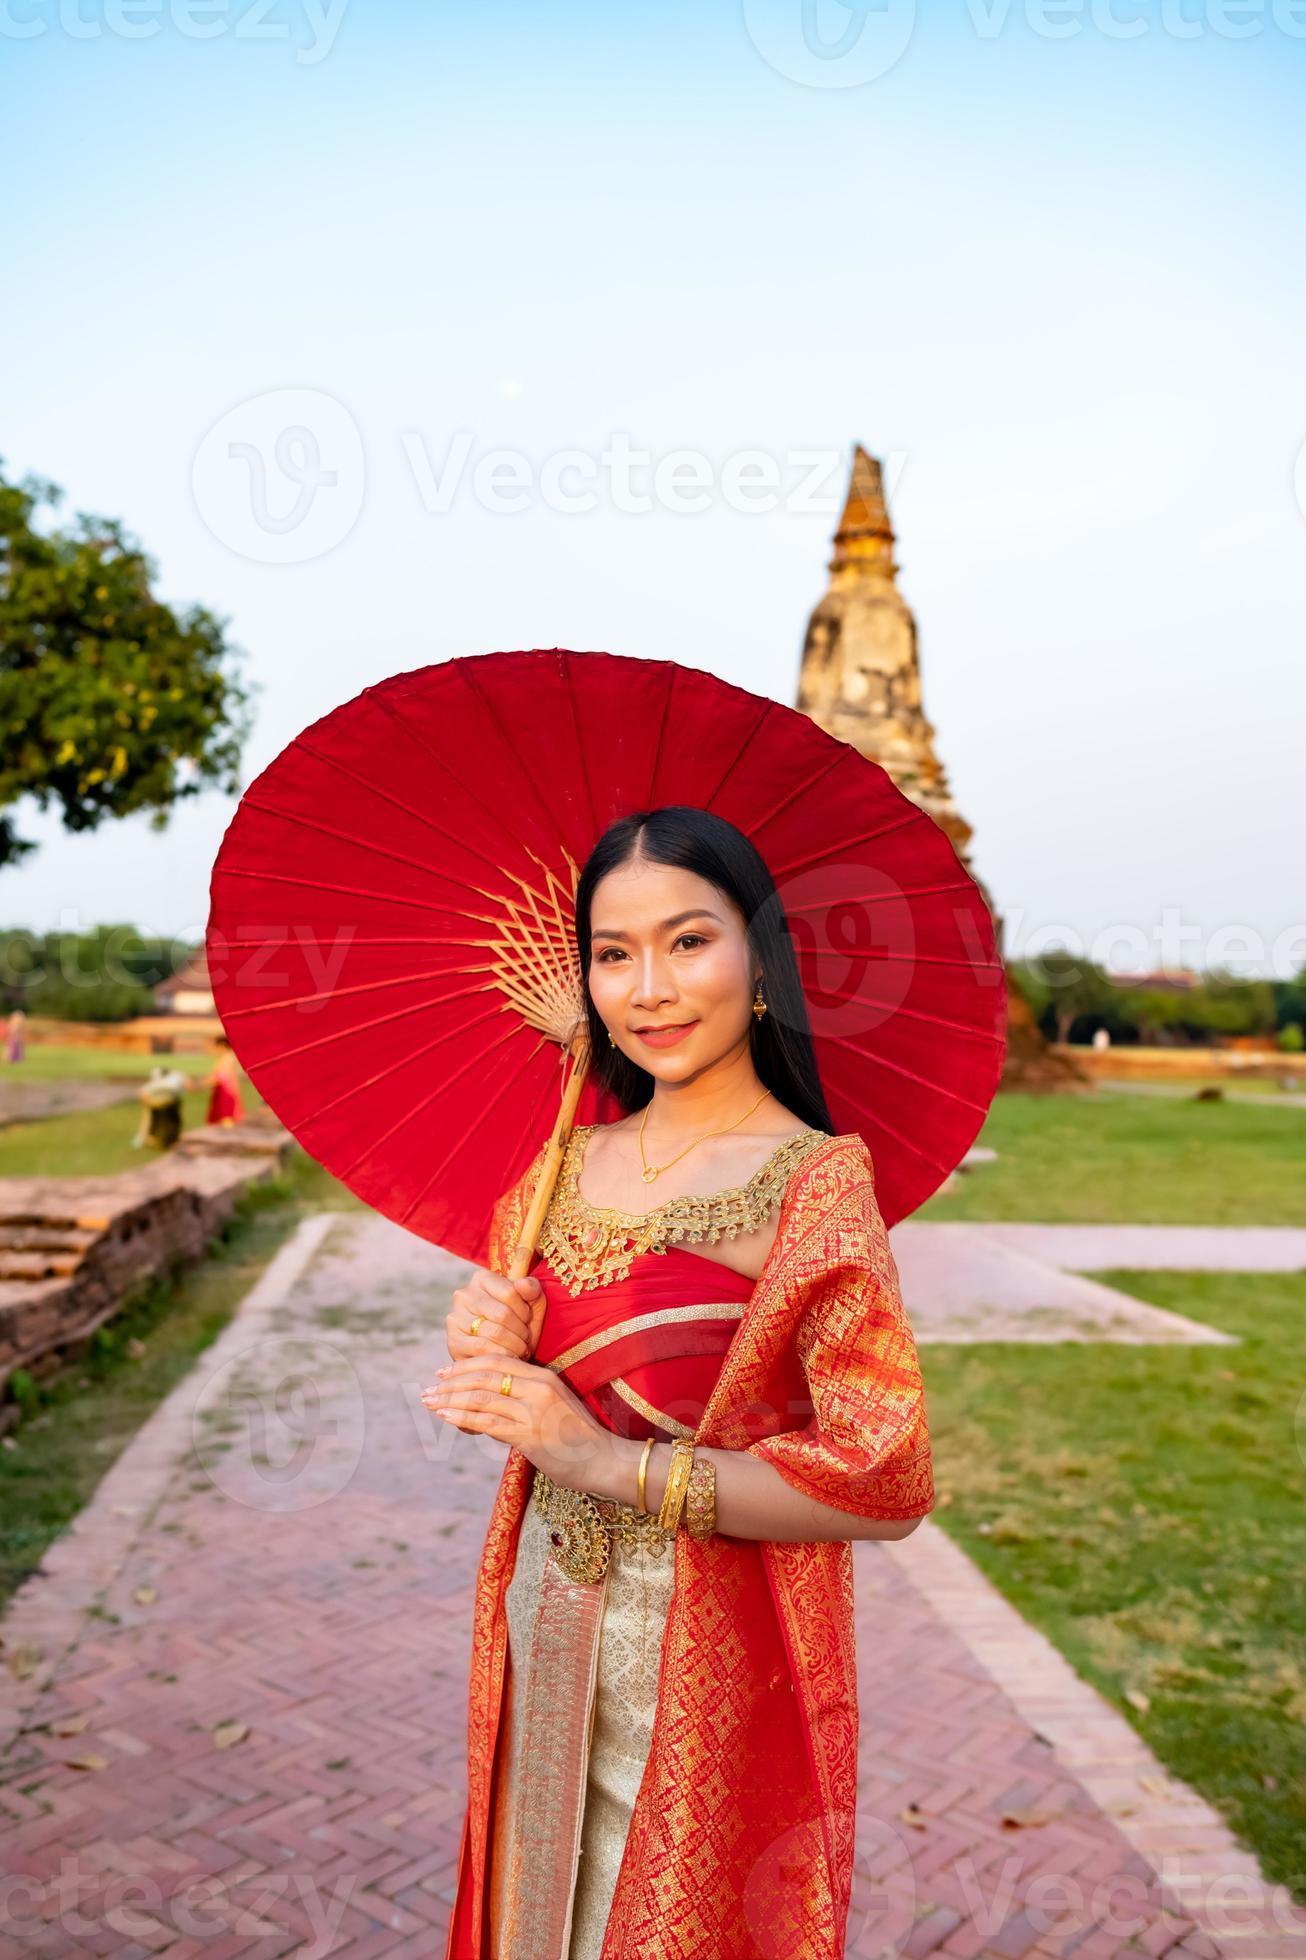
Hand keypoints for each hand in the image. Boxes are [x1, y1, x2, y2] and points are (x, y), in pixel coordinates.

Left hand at [421, 1355, 617, 1487]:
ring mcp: (533, 1411)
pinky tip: (445, 1417)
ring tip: (429, 1403)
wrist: (603, 1459)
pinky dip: (462, 1418)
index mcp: (543, 1376)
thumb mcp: (553, 1405)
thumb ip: (525, 1398)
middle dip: (451, 1381)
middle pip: (484, 1376)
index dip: (466, 1365)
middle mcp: (537, 1388)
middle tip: (429, 1388)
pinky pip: (487, 1422)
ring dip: (449, 1400)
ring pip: (481, 1397)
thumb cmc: (577, 1437)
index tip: (443, 1372)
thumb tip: (489, 1403)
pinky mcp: (529, 1434)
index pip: (496, 1361)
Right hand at [445, 1266, 543, 1362]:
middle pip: (502, 1314)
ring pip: (494, 1332)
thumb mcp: (531, 1303)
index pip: (510, 1292)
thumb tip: (522, 1283)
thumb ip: (531, 1289)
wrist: (501, 1353)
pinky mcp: (454, 1341)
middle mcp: (464, 1295)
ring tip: (520, 1349)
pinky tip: (508, 1357)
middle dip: (521, 1331)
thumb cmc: (518, 1322)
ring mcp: (455, 1318)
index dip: (525, 1311)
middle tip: (525, 1339)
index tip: (528, 1319)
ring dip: (514, 1345)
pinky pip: (483, 1348)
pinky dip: (502, 1355)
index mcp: (482, 1279)